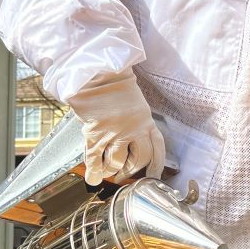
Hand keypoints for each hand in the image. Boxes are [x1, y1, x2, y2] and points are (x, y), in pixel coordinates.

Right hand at [67, 68, 165, 185]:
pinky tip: (92, 176)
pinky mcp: (97, 133)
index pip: (157, 149)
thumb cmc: (116, 84)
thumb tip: (132, 139)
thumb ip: (136, 122)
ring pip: (117, 162)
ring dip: (111, 170)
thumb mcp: (135, 103)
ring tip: (106, 172)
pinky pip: (96, 158)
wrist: (99, 73)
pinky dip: (94, 170)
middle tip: (122, 175)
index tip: (153, 175)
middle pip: (138, 160)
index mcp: (146, 121)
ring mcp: (115, 132)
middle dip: (130, 171)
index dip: (156, 165)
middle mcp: (134, 129)